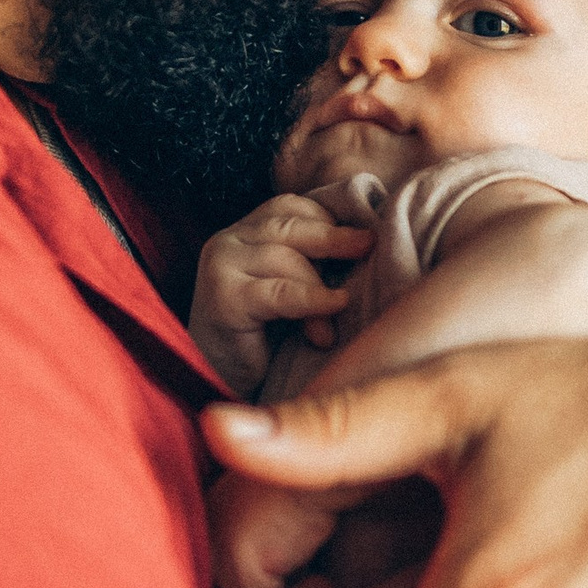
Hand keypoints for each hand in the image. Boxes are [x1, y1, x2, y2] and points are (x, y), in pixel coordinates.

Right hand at [186, 193, 371, 392]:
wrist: (217, 381)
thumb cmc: (263, 339)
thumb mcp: (292, 289)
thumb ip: (313, 263)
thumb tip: (369, 244)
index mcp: (244, 232)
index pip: (289, 206)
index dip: (326, 217)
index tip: (360, 237)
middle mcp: (228, 241)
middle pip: (289, 226)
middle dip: (334, 237)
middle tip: (370, 246)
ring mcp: (221, 266)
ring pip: (285, 258)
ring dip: (320, 285)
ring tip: (343, 310)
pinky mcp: (223, 298)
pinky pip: (279, 293)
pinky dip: (312, 301)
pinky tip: (332, 312)